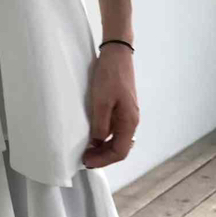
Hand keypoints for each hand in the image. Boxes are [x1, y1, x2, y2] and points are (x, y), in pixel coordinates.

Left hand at [82, 43, 139, 168]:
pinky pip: (114, 129)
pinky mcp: (121, 107)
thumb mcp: (101, 101)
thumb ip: (100, 124)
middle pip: (120, 148)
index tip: (87, 162)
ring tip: (86, 150)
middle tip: (84, 159)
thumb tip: (97, 143)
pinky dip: (104, 137)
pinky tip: (92, 135)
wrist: (116, 54)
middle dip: (102, 157)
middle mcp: (131, 121)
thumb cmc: (109, 76)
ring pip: (117, 139)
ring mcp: (127, 114)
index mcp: (129, 121)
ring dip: (103, 148)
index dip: (103, 160)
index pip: (120, 151)